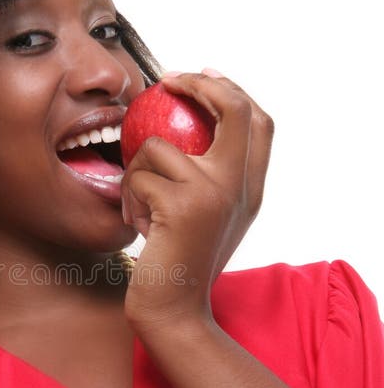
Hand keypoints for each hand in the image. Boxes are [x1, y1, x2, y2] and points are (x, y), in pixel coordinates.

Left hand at [121, 70, 273, 331]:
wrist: (174, 312)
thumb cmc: (179, 263)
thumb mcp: (208, 216)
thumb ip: (211, 177)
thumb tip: (187, 125)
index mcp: (251, 189)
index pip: (259, 121)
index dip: (231, 90)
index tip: (200, 76)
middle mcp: (242, 187)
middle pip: (235, 109)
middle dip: (197, 84)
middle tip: (166, 83)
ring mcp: (215, 194)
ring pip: (160, 145)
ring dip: (137, 171)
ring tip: (141, 207)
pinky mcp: (181, 206)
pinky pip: (137, 175)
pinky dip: (128, 199)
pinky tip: (138, 227)